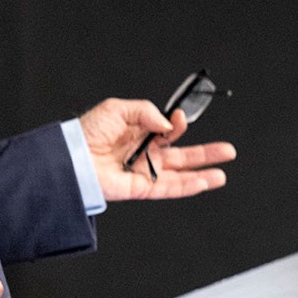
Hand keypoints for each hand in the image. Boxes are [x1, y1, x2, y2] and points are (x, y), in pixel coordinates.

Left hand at [79, 98, 236, 201]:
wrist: (70, 157)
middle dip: (206, 153)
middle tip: (227, 150)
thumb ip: (146, 111)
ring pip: (179, 174)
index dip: (177, 124)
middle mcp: (144, 153)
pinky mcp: (139, 188)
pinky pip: (167, 188)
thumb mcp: (117, 109)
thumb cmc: (86, 132)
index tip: (180, 118)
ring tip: (222, 173)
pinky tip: (203, 182)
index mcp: (139, 133)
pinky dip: (187, 186)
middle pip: (181, 154)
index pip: (168, 130)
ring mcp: (143, 172)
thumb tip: (168, 123)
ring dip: (202, 173)